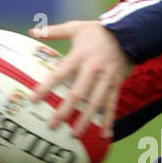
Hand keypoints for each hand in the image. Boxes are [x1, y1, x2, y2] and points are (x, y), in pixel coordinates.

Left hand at [29, 20, 132, 138]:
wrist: (129, 32)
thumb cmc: (98, 31)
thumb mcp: (76, 27)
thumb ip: (53, 31)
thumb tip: (32, 30)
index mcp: (80, 55)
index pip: (60, 74)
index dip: (46, 87)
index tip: (34, 100)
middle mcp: (93, 69)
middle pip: (78, 93)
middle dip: (65, 111)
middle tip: (53, 125)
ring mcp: (107, 78)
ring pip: (95, 103)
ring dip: (86, 119)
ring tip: (76, 134)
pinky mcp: (117, 84)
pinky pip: (112, 104)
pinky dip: (108, 120)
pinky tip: (105, 134)